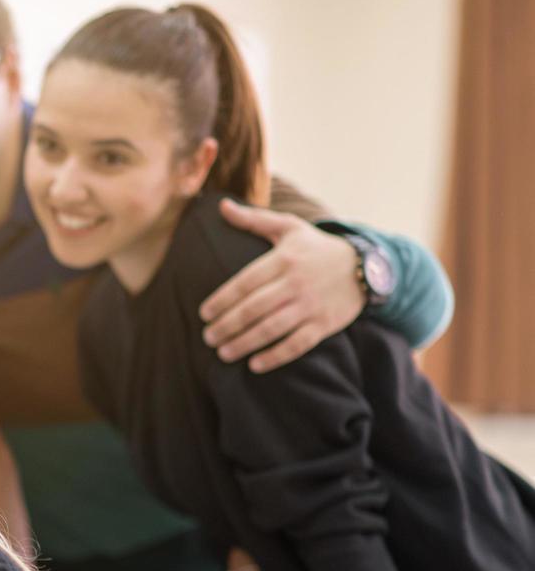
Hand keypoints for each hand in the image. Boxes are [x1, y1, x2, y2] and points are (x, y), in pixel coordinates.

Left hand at [200, 199, 361, 372]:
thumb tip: (221, 205)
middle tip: (207, 338)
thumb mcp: (288, 227)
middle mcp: (296, 283)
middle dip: (227, 325)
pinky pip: (297, 344)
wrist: (365, 266)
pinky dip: (276, 356)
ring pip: (272, 328)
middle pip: (254, 308)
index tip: (204, 314)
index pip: (245, 282)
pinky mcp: (324, 324)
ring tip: (223, 353)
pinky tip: (254, 365)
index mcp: (284, 260)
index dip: (222, 300)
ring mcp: (311, 305)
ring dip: (244, 343)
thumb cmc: (316, 247)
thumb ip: (253, 220)